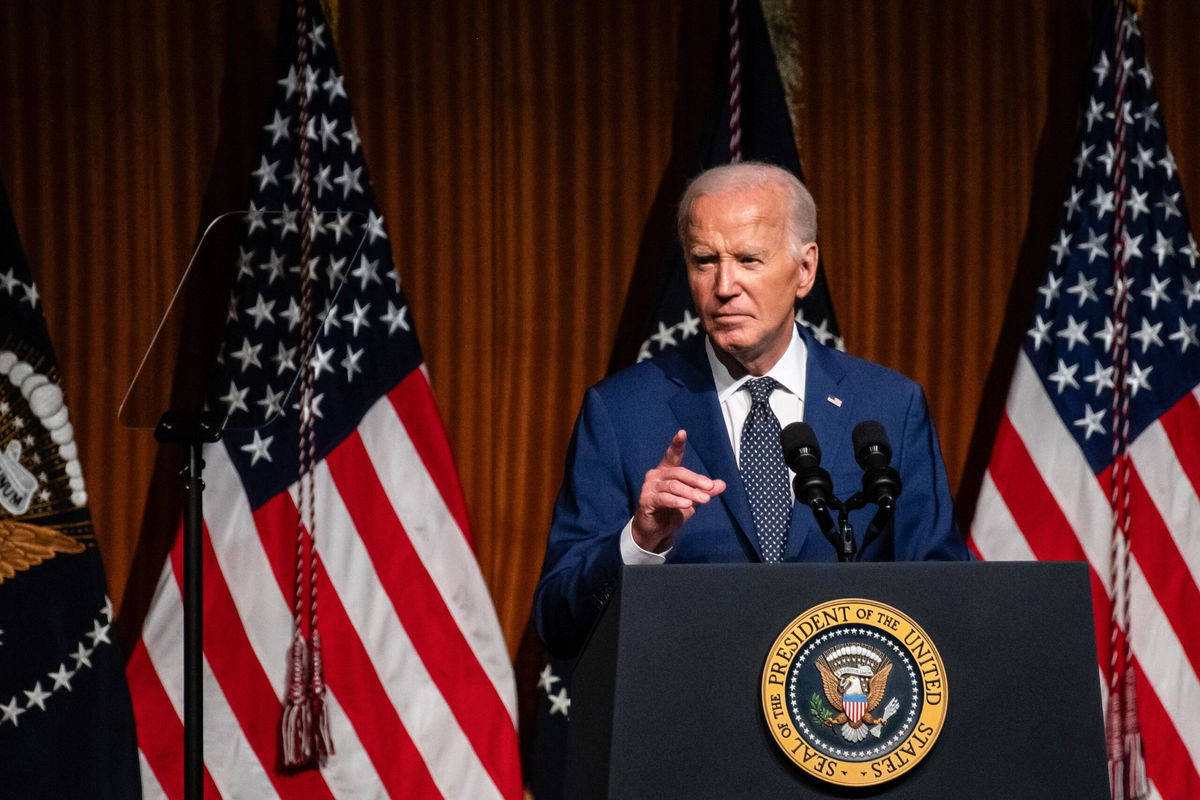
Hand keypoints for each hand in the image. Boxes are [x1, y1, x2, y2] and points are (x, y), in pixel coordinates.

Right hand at [632, 430, 725, 552]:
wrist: (657, 532)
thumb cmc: (673, 512)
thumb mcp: (693, 501)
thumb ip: (705, 491)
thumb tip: (722, 484)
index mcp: (667, 471)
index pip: (672, 455)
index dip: (677, 444)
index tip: (682, 432)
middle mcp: (656, 475)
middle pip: (678, 472)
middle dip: (696, 480)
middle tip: (710, 487)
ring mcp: (649, 487)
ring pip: (673, 486)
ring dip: (690, 492)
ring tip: (704, 499)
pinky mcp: (646, 500)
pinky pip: (663, 498)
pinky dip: (676, 501)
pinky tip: (687, 504)